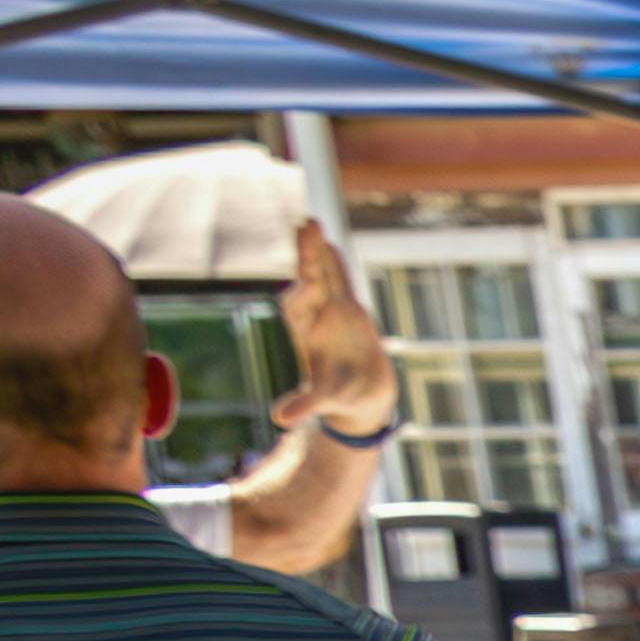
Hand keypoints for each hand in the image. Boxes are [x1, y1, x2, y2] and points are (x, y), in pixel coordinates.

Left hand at [268, 224, 399, 436]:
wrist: (359, 399)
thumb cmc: (340, 400)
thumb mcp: (321, 402)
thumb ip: (303, 405)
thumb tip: (280, 419)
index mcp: (306, 334)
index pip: (298, 305)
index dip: (301, 292)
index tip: (304, 284)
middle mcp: (315, 317)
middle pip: (308, 279)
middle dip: (305, 255)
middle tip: (303, 227)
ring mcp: (331, 311)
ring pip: (322, 273)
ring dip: (317, 249)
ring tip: (310, 221)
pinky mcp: (348, 310)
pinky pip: (340, 280)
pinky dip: (335, 262)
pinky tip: (330, 241)